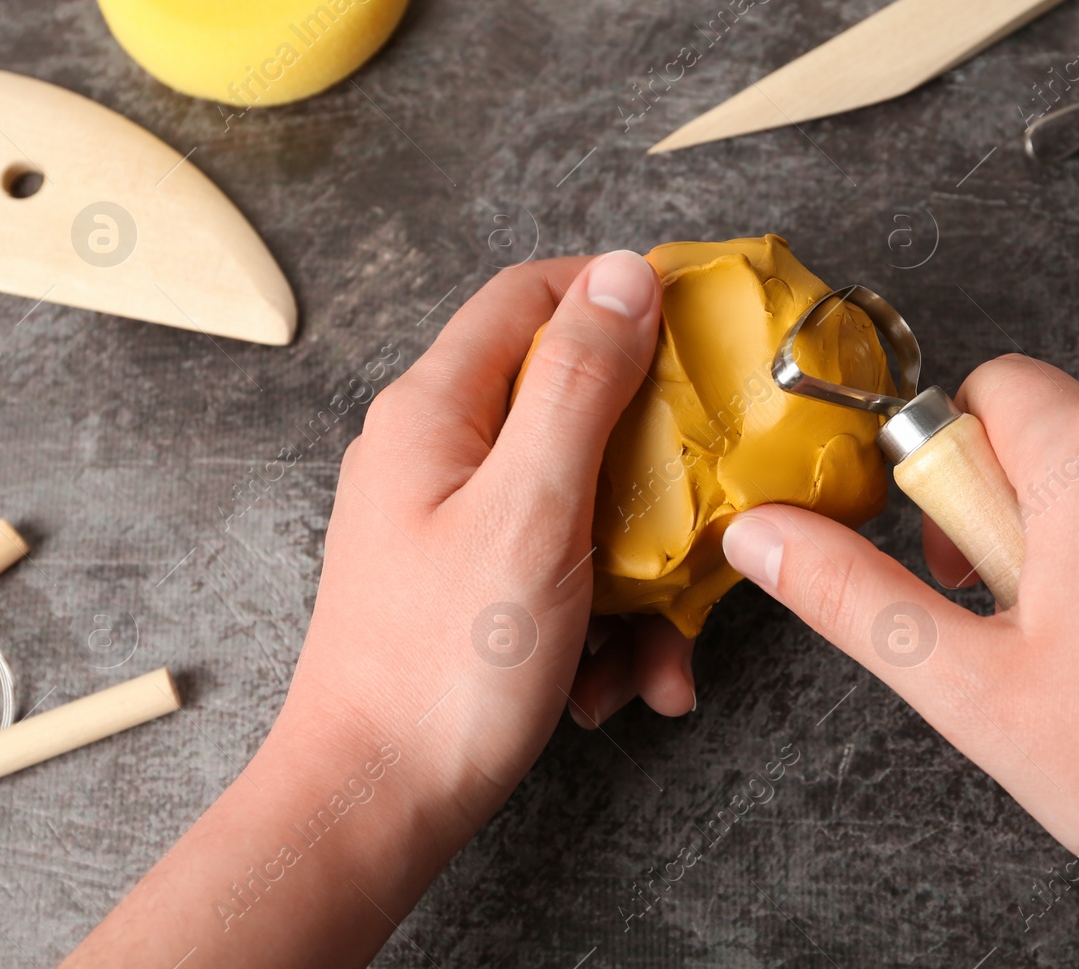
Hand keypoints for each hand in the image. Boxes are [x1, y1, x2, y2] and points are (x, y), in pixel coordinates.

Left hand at [293, 249, 696, 820]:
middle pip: (568, 403)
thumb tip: (622, 273)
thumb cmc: (445, 666)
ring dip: (639, 566)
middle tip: (704, 514)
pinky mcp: (470, 583)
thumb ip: (579, 384)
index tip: (699, 336)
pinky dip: (606, 617)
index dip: (617, 295)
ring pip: (580, 499)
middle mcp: (434, 451)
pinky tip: (622, 681)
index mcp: (434, 410)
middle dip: (650, 468)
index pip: (530, 295)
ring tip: (658, 647)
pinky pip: (560, 565)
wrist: (374, 806)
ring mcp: (450, 520)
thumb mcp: (532, 508)